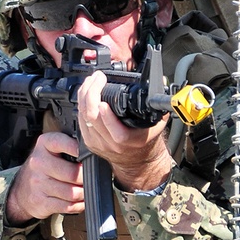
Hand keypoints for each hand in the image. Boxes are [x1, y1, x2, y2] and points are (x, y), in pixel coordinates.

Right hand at [5, 132, 84, 223]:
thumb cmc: (43, 168)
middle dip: (86, 178)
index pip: (63, 143)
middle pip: (73, 173)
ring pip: (72, 192)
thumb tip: (94, 153)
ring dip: (83, 194)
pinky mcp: (41, 202)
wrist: (22, 190)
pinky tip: (79, 201)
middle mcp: (39, 162)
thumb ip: (69, 147)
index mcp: (44, 145)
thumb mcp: (51, 150)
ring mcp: (38, 184)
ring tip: (85, 190)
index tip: (89, 154)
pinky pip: (68, 206)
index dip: (78, 149)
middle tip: (90, 178)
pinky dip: (78, 205)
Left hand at [76, 72, 172, 192]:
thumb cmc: (145, 141)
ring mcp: (97, 143)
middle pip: (92, 118)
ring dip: (84, 95)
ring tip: (91, 80)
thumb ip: (157, 107)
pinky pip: (79, 119)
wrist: (136, 161)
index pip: (115, 132)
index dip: (106, 116)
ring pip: (83, 116)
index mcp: (128, 141)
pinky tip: (85, 92)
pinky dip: (81, 103)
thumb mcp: (156, 124)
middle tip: (97, 78)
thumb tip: (159, 84)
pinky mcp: (88, 141)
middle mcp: (110, 143)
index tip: (104, 102)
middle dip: (91, 93)